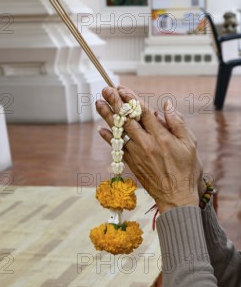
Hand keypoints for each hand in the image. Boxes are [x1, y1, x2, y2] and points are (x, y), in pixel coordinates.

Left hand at [96, 86, 203, 213]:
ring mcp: (136, 154)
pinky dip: (109, 138)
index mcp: (161, 137)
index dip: (131, 99)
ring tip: (98, 103)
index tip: (122, 88)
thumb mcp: (189, 144)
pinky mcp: (131, 164)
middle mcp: (146, 144)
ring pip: (119, 132)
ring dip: (107, 117)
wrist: (176, 197)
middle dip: (115, 103)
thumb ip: (177, 123)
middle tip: (106, 90)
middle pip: (127, 119)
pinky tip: (101, 129)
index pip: (142, 113)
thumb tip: (166, 105)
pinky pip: (117, 148)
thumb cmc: (187, 170)